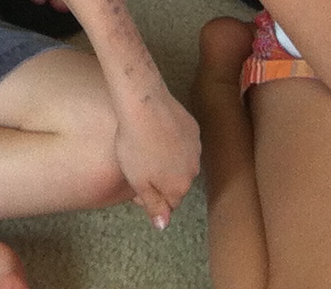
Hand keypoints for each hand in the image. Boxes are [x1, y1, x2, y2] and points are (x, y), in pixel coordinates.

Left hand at [114, 90, 202, 229]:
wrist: (144, 104)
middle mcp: (193, 170)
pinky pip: (184, 142)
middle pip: (177, 183)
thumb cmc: (135, 145)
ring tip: (148, 148)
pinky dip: (173, 142)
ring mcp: (195, 147)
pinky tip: (158, 132)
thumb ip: (153, 205)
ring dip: (168, 161)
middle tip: (140, 167)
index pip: (169, 203)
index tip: (136, 186)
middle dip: (161, 180)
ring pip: (182, 162)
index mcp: (179, 186)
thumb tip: (163, 225)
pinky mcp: (193, 127)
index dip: (152, 198)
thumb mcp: (138, 181)